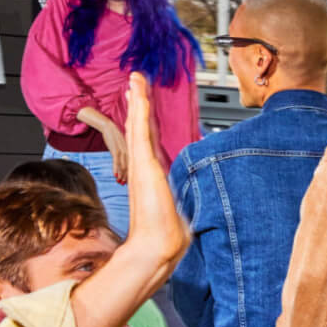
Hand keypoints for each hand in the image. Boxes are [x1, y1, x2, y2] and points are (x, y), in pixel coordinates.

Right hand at [77, 106, 127, 183]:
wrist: (108, 126)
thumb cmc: (114, 136)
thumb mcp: (121, 145)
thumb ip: (123, 152)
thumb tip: (122, 162)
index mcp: (131, 149)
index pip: (133, 163)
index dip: (131, 172)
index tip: (130, 181)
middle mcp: (128, 150)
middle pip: (129, 165)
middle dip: (127, 175)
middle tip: (125, 184)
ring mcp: (122, 149)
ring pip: (123, 164)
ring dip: (121, 174)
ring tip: (120, 182)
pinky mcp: (115, 148)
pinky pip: (116, 160)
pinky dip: (116, 168)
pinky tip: (115, 175)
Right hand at [123, 72, 188, 261]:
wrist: (157, 246)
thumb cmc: (166, 236)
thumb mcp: (179, 214)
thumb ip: (181, 207)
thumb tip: (192, 214)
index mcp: (151, 175)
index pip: (147, 142)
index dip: (144, 122)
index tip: (142, 105)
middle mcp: (143, 166)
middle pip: (139, 128)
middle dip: (137, 104)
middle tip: (134, 82)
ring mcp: (142, 163)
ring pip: (138, 124)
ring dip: (137, 100)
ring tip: (135, 80)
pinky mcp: (144, 163)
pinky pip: (140, 129)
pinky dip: (139, 108)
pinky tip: (137, 92)